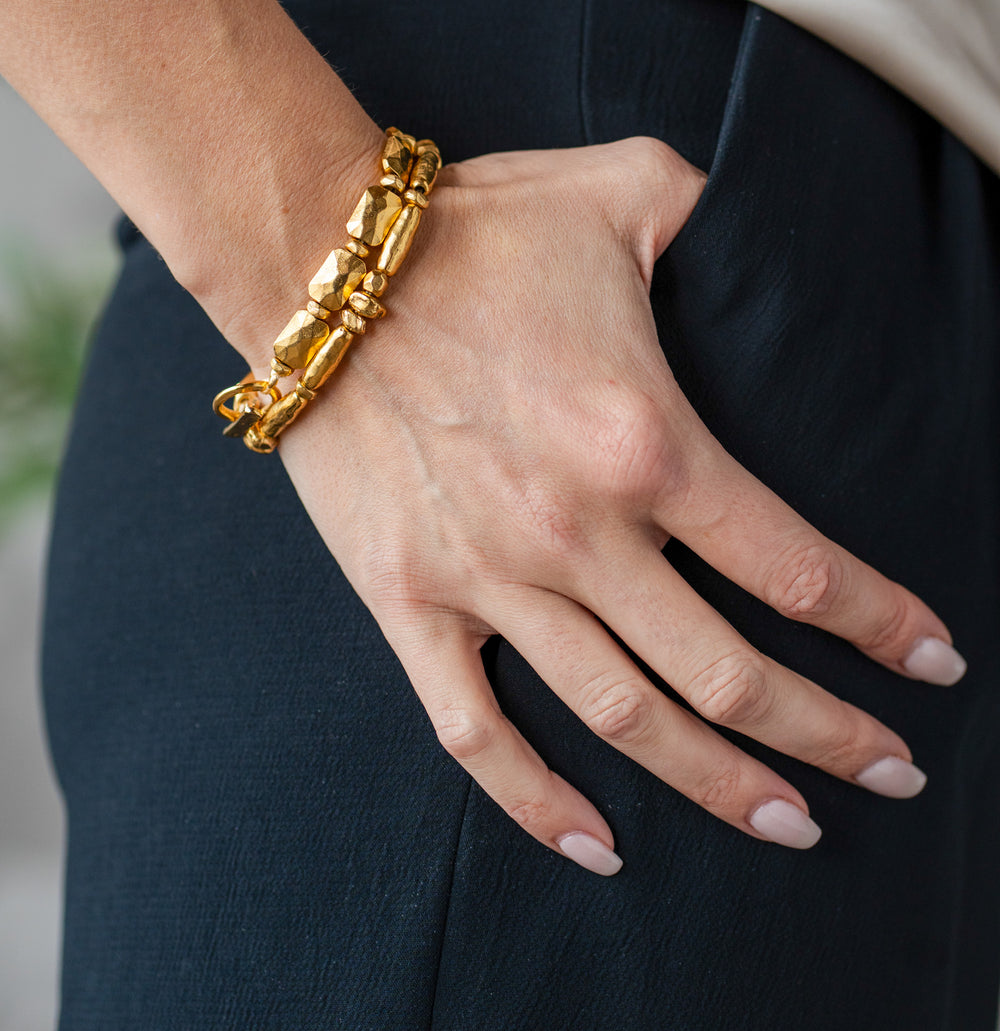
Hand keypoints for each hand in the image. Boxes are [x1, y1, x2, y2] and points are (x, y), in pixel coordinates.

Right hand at [274, 137, 964, 874]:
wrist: (323, 270)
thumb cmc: (474, 232)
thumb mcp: (621, 191)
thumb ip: (713, 210)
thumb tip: (763, 217)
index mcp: (645, 444)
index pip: (798, 569)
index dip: (882, 628)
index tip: (932, 665)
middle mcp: (577, 534)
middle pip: (728, 673)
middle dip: (828, 735)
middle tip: (892, 777)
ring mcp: (488, 581)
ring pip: (623, 720)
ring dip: (718, 785)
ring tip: (790, 825)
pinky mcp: (410, 602)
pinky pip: (474, 732)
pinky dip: (537, 800)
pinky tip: (599, 845)